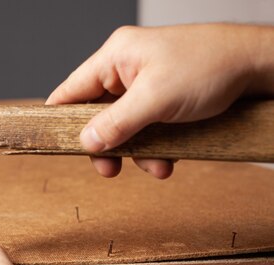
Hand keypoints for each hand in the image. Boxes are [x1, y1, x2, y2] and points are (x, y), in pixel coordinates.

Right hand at [46, 23, 273, 177]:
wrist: (259, 67)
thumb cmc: (210, 66)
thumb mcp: (156, 99)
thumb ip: (116, 123)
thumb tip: (85, 143)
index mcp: (116, 56)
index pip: (71, 89)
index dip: (58, 118)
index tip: (51, 143)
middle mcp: (126, 69)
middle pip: (96, 115)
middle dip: (107, 145)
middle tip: (109, 169)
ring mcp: (145, 85)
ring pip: (123, 127)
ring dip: (136, 152)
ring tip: (155, 165)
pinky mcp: (163, 100)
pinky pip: (146, 130)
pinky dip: (155, 148)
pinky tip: (168, 159)